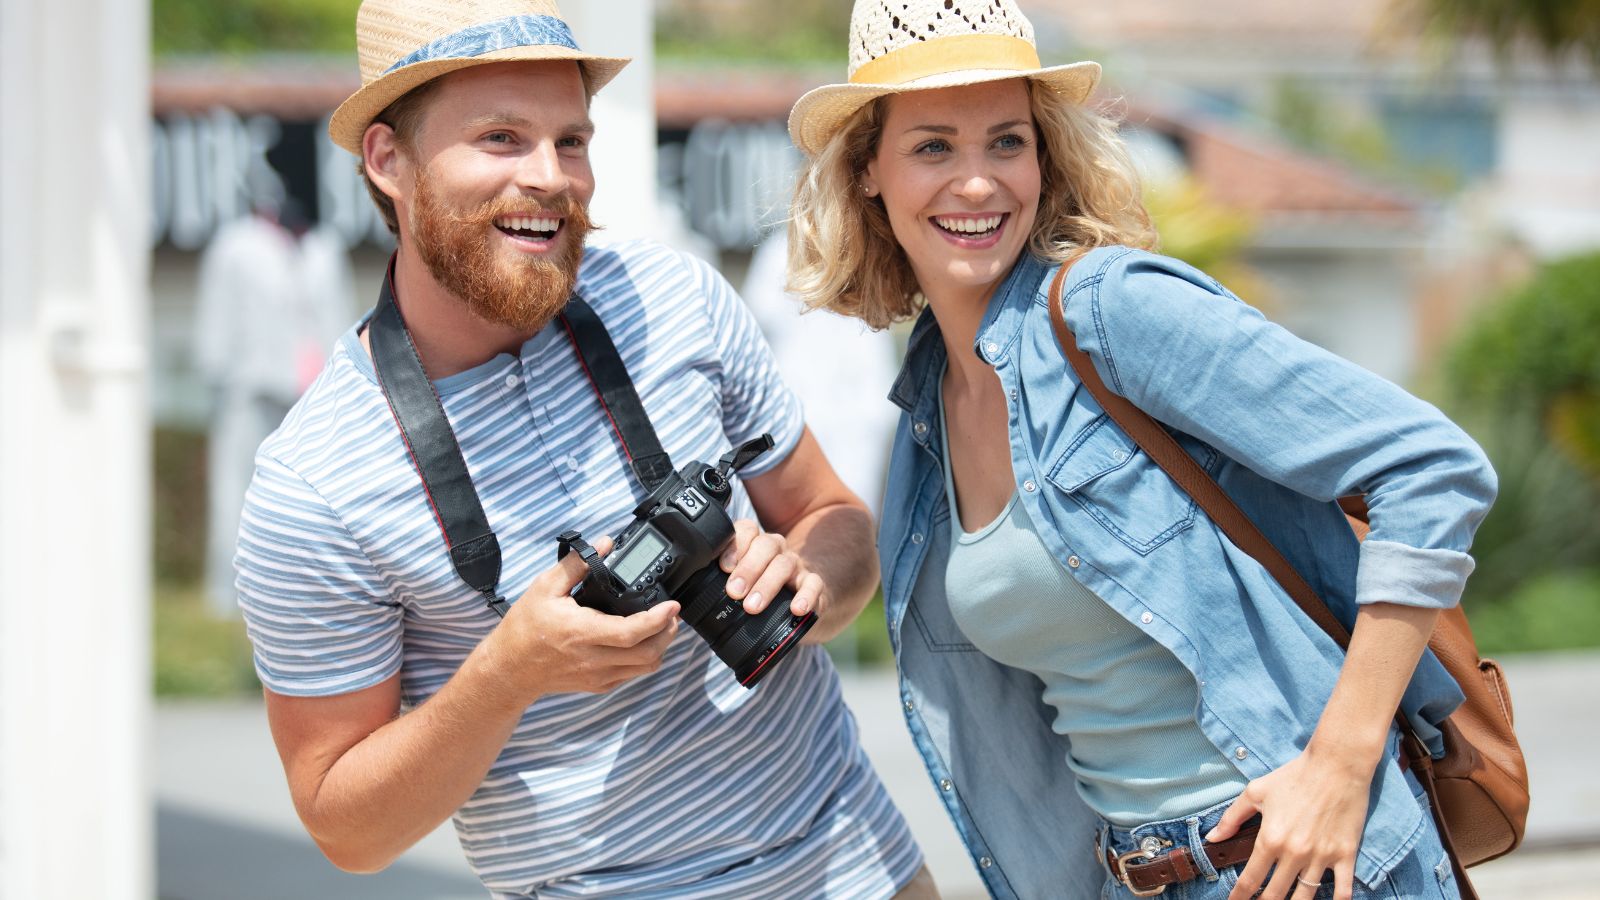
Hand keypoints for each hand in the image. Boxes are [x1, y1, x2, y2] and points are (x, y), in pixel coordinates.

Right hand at [491, 537, 679, 698]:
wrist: (509, 669)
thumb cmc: (524, 628)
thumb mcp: (545, 587)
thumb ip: (577, 564)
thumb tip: (604, 544)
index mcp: (581, 632)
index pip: (632, 632)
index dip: (658, 619)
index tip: (672, 605)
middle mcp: (593, 659)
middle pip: (648, 654)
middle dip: (668, 633)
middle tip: (671, 614)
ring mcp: (597, 676)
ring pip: (645, 667)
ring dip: (660, 646)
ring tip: (661, 626)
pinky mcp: (598, 685)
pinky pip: (632, 675)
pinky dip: (644, 659)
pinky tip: (640, 642)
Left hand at [718, 519, 827, 618]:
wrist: (798, 598)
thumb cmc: (759, 590)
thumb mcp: (740, 583)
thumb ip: (722, 582)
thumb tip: (692, 600)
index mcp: (755, 544)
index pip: (746, 530)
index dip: (735, 545)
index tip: (723, 567)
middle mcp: (776, 550)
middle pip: (764, 546)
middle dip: (747, 569)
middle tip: (734, 592)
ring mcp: (796, 566)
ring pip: (784, 565)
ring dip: (767, 586)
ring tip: (752, 607)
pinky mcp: (814, 584)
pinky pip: (814, 584)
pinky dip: (806, 596)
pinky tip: (796, 609)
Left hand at [1209, 746, 1372, 899]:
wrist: (1336, 765)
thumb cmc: (1294, 776)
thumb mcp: (1255, 793)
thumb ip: (1232, 818)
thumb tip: (1213, 838)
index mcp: (1270, 838)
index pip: (1250, 879)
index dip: (1239, 896)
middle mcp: (1294, 852)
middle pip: (1276, 894)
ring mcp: (1322, 856)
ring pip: (1305, 896)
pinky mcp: (1346, 854)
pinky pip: (1343, 888)